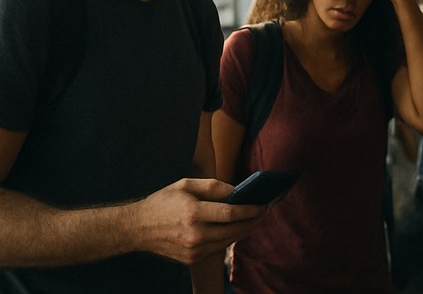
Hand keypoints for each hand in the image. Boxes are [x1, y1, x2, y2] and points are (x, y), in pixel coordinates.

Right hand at [132, 178, 263, 264]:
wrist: (137, 228)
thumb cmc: (163, 202)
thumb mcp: (186, 185)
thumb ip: (213, 186)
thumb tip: (237, 190)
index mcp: (193, 213)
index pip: (231, 213)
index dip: (251, 209)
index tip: (263, 204)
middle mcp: (195, 234)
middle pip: (234, 229)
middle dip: (252, 220)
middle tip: (264, 211)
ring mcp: (193, 249)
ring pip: (229, 241)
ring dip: (244, 230)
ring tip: (254, 219)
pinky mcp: (192, 258)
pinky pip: (218, 248)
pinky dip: (229, 238)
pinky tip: (235, 228)